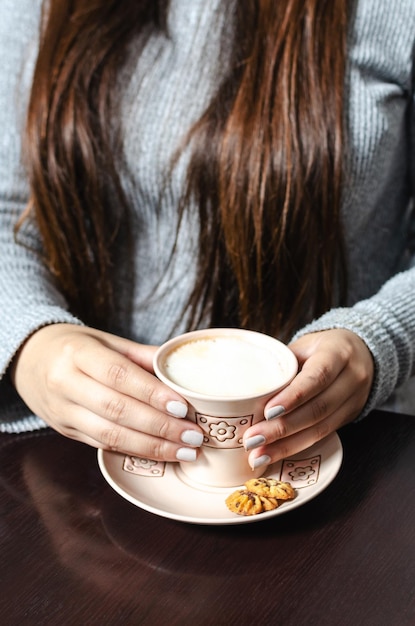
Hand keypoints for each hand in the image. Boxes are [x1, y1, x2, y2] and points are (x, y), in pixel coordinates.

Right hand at [11, 324, 202, 460]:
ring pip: (109, 435)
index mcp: (77, 353)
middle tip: (193, 435)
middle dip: (159, 427)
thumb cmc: (76, 347)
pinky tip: (161, 453)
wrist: (30, 360)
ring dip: (152, 447)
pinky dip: (135, 451)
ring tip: (185, 450)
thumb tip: (182, 368)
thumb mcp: (106, 340)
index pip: (118, 375)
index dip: (151, 393)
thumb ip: (142, 355)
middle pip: (116, 410)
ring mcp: (63, 411)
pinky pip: (103, 445)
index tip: (182, 406)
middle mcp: (65, 383)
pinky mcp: (65, 431)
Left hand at [243, 329, 373, 467]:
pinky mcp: (348, 419)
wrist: (362, 354)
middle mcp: (352, 378)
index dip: (294, 396)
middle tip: (252, 440)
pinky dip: (296, 447)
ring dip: (286, 445)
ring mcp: (353, 401)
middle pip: (318, 409)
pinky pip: (322, 436)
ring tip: (258, 455)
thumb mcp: (304, 346)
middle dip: (282, 428)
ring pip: (320, 428)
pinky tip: (274, 454)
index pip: (317, 376)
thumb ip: (283, 364)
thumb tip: (247, 388)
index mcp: (338, 353)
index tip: (268, 411)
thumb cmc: (321, 348)